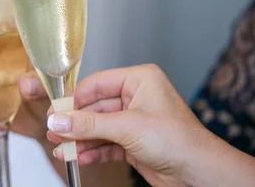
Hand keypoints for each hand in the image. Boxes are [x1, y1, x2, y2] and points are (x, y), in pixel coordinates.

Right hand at [46, 64, 208, 186]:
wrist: (199, 174)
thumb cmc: (179, 140)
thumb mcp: (127, 128)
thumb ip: (89, 125)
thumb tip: (59, 120)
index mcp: (139, 80)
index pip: (97, 84)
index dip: (74, 99)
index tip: (55, 111)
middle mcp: (136, 97)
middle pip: (95, 108)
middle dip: (75, 123)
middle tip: (54, 131)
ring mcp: (134, 120)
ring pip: (98, 127)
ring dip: (80, 139)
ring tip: (62, 149)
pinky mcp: (133, 142)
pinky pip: (106, 143)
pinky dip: (92, 150)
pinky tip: (79, 157)